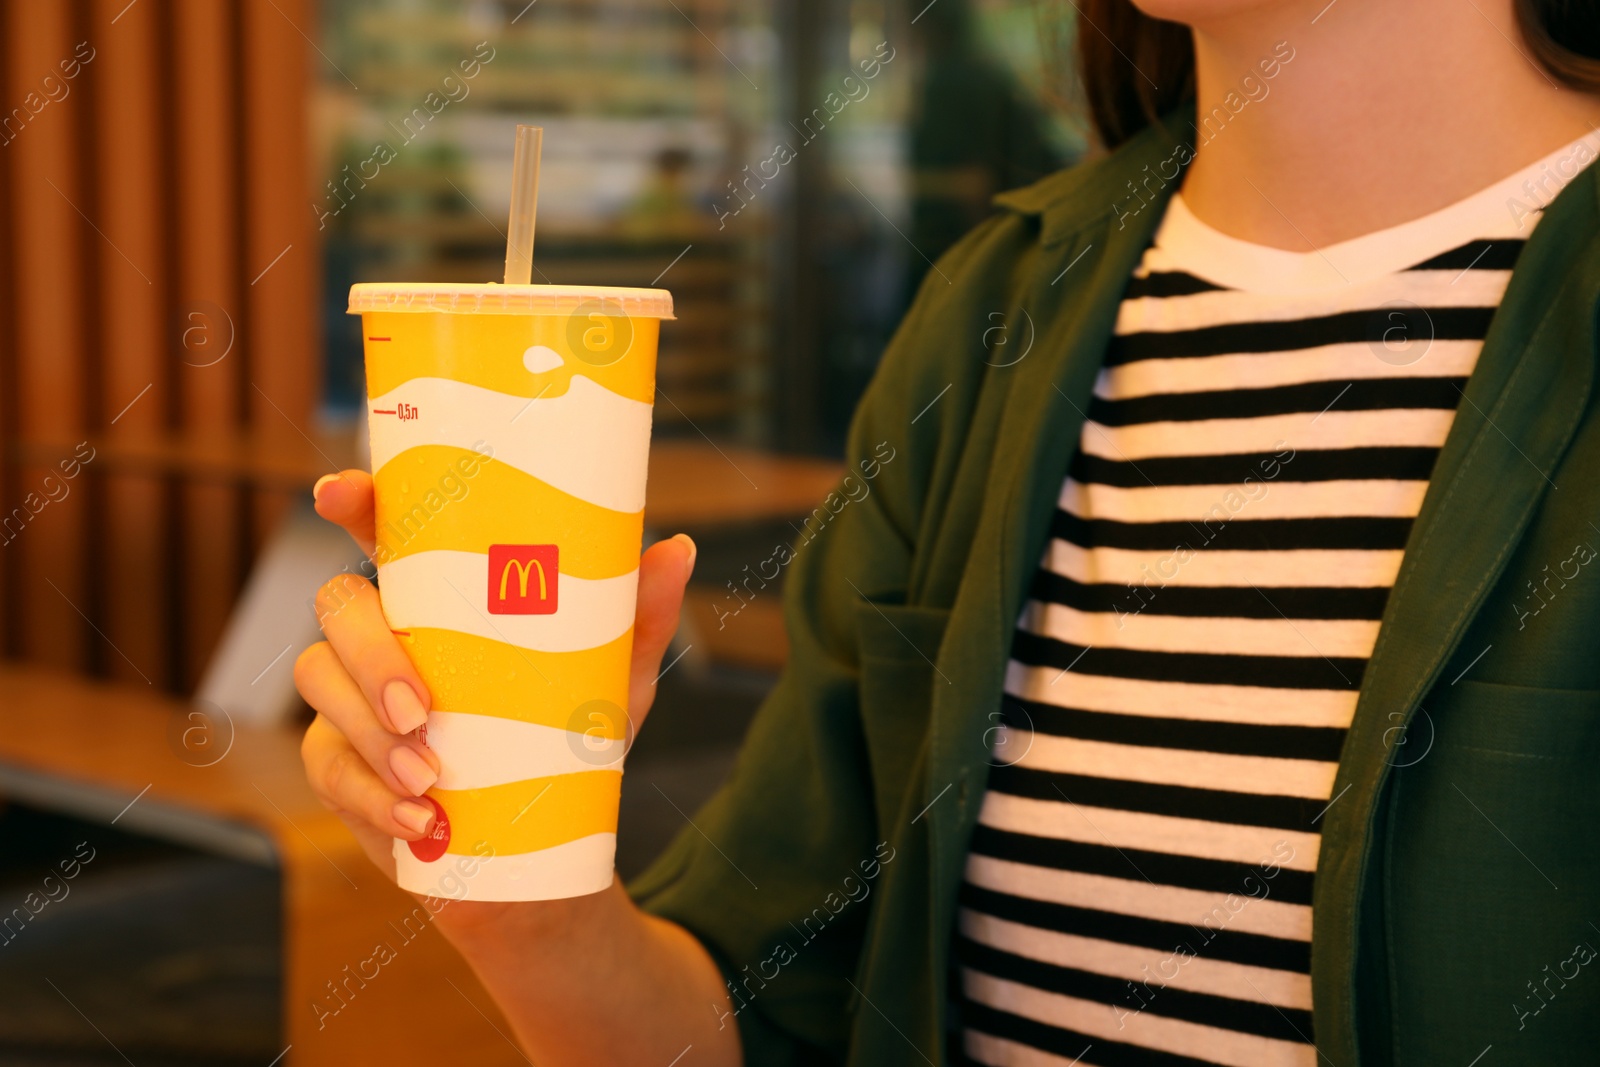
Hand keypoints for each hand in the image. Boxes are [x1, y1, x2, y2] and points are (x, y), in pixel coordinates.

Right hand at [294, 470, 695, 904]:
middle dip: (370, 656)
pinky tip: (417, 820)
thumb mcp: (613, 682)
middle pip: (339, 608)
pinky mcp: (339, 765)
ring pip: (321, 686)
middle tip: (420, 711)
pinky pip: (328, 767)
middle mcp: (384, 635)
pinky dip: (370, 796)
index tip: (338, 495)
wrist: (538, 852)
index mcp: (440, 598)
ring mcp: (351, 699)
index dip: (353, 503)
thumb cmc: (566, 743)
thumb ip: (637, 619)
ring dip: (371, 736)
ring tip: (431, 779)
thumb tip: (677, 550)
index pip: (383, 532)